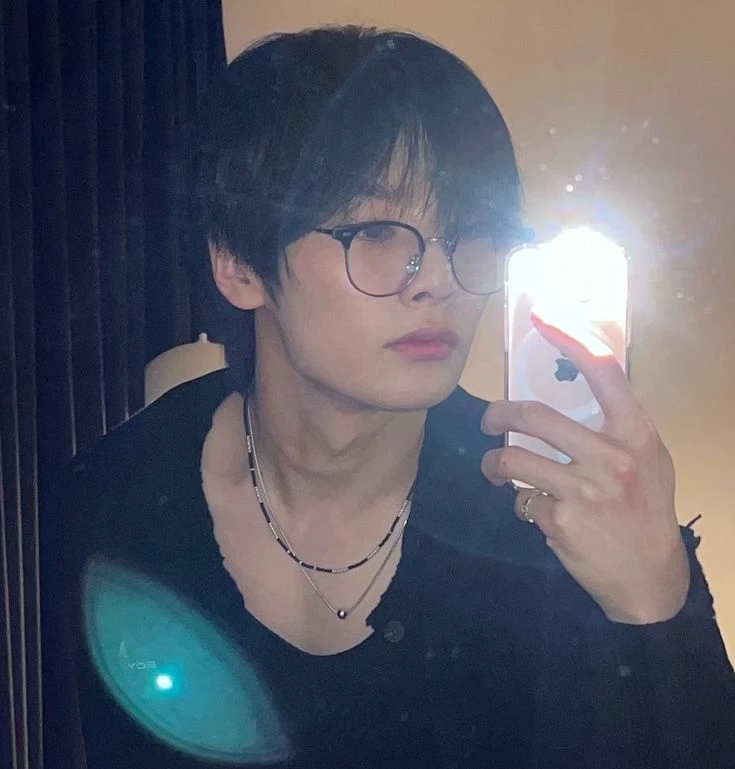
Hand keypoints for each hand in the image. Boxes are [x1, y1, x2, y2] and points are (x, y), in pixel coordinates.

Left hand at [480, 311, 689, 624]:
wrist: (650, 578)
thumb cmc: (646, 510)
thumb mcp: (647, 460)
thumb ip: (615, 428)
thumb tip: (569, 392)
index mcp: (636, 434)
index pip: (603, 371)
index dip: (570, 338)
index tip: (543, 316)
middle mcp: (611, 457)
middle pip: (534, 415)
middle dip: (497, 414)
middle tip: (488, 420)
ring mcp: (584, 491)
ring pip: (512, 458)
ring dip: (494, 463)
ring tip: (495, 469)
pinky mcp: (560, 522)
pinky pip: (521, 500)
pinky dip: (523, 503)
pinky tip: (539, 512)